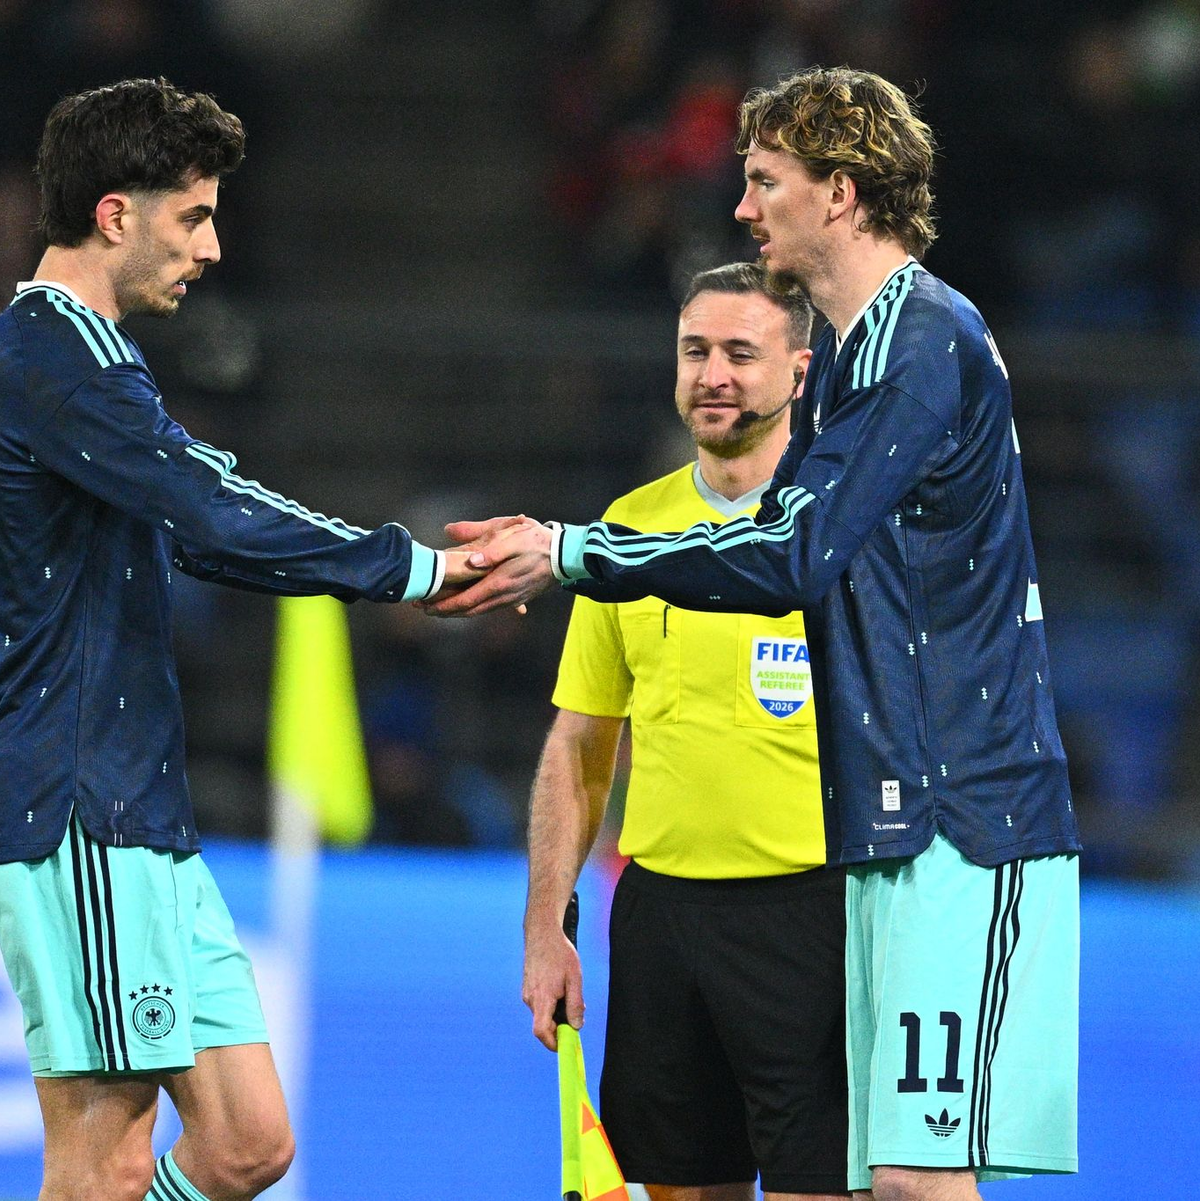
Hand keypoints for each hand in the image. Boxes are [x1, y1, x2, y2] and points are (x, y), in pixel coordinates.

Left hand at [421, 520, 554, 616]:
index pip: (465, 600)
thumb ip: (492, 552)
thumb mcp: (514, 540)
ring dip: (459, 611)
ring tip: (440, 608)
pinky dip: (474, 608)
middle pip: (469, 610)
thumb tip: (471, 561)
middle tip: (424, 609)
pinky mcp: (517, 598)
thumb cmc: (539, 544)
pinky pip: (490, 608)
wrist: (565, 556)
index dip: (444, 605)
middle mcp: (504, 597)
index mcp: (499, 583)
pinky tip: (467, 605)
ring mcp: (511, 600)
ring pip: (479, 611)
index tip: (426, 606)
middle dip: (446, 611)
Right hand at [523, 924, 583, 1050]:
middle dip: (560, 1025)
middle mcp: (530, 998)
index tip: (566, 1044)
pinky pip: (540, 1003)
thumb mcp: (575, 978)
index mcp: (542, 998)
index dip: (552, 1043)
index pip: (541, 1031)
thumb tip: (576, 1026)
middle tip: (576, 1013)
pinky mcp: (527, 987)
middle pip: (543, 1024)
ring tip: (569, 992)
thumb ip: (575, 1004)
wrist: (542, 932)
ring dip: (556, 1012)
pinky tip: (560, 986)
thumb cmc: (560, 953)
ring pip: (542, 1013)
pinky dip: (551, 1003)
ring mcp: (527, 993)